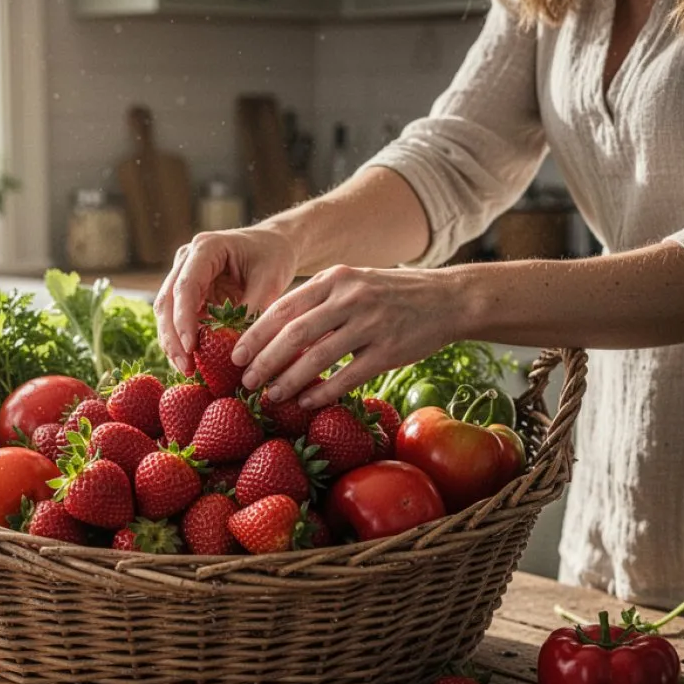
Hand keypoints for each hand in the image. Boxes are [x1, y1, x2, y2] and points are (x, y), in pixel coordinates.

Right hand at [154, 226, 297, 373]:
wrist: (273, 244)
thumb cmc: (274, 256)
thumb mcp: (270, 281)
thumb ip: (251, 311)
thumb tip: (236, 349)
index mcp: (206, 247)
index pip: (186, 286)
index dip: (184, 319)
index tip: (191, 348)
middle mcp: (187, 259)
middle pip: (167, 301)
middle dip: (173, 337)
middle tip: (185, 367)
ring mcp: (183, 275)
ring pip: (166, 312)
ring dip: (173, 342)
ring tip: (186, 370)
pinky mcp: (188, 293)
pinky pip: (178, 319)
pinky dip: (182, 340)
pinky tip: (191, 363)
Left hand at [232, 265, 464, 408]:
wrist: (448, 298)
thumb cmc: (390, 295)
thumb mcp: (353, 283)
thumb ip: (318, 301)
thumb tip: (273, 331)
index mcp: (335, 279)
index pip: (284, 307)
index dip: (256, 334)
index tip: (235, 355)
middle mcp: (351, 298)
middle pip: (294, 334)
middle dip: (265, 361)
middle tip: (246, 381)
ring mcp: (372, 324)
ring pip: (318, 358)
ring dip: (289, 381)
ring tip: (271, 396)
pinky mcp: (390, 351)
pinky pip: (348, 377)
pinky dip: (323, 393)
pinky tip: (307, 404)